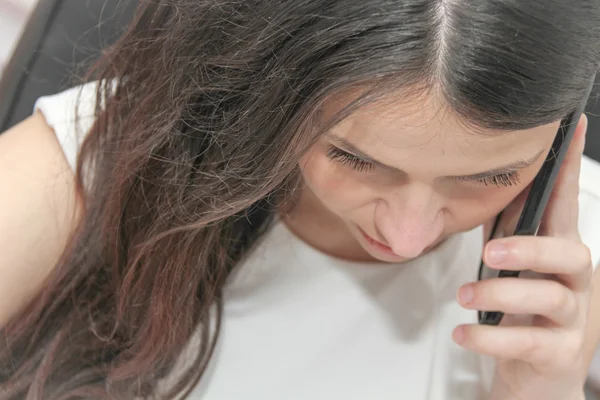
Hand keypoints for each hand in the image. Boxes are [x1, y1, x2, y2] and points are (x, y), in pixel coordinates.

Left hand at [452, 115, 593, 399]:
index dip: (568, 166)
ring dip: (500, 294)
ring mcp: (574, 319)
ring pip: (549, 298)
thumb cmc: (523, 312)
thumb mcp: (516, 267)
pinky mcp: (560, 353)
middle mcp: (575, 282)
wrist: (540, 377)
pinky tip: (463, 334)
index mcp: (560, 253)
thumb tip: (477, 185)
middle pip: (570, 254)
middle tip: (489, 252)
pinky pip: (528, 343)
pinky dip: (490, 338)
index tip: (569, 125)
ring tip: (463, 296)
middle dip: (530, 248)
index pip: (567, 204)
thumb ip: (505, 232)